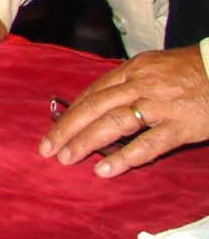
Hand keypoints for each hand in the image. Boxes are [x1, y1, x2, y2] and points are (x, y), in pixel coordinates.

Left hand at [41, 46, 208, 177]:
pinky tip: (105, 170)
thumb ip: (130, 83)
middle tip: (47, 148)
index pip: (93, 92)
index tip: (55, 128)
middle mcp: (141, 85)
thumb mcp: (155, 68)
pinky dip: (124, 158)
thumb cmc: (192, 72)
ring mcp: (160, 105)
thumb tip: (102, 101)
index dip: (71, 112)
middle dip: (67, 128)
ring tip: (67, 158)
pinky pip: (148, 143)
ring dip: (86, 142)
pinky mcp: (181, 125)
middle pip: (95, 107)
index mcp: (133, 71)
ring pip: (114, 123)